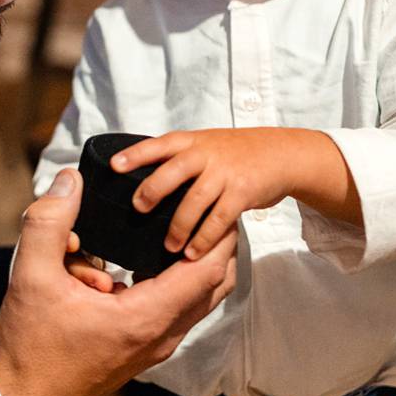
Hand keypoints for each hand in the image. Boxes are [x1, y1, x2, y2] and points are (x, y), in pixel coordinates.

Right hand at [0, 169, 236, 395]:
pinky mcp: (145, 350)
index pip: (208, 269)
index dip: (218, 232)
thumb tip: (69, 180)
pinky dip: (179, 282)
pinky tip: (149, 261)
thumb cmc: (30, 347)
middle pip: (216, 282)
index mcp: (145, 316)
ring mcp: (156, 346)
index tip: (213, 199)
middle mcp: (161, 335)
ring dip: (198, 263)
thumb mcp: (31, 278)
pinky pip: (180, 310)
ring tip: (179, 227)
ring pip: (201, 298)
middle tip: (200, 207)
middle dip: (215, 242)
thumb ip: (49, 223)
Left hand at [111, 128, 333, 261]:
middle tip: (137, 210)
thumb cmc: (235, 152)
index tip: (114, 166)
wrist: (281, 153)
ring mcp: (225, 173)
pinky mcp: (243, 191)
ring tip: (168, 247)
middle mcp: (207, 154)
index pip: (159, 144)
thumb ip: (177, 159)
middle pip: (174, 170)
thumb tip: (138, 181)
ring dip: (179, 226)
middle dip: (153, 190)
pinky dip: (204, 238)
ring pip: (195, 200)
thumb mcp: (205, 145)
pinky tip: (193, 253)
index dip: (136, 154)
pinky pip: (219, 219)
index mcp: (192, 142)